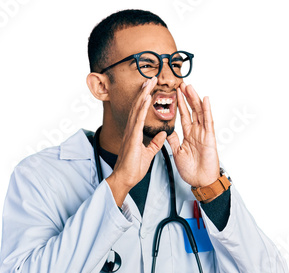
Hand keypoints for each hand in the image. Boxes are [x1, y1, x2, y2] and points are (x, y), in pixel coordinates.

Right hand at [108, 76, 166, 193]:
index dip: (145, 99)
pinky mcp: (132, 138)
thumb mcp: (149, 153)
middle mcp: (131, 130)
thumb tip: (163, 134)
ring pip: (137, 109)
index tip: (151, 88)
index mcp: (134, 133)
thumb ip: (156, 143)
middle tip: (151, 78)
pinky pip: (138, 120)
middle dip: (145, 91)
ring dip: (144, 94)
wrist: (124, 178)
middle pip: (138, 106)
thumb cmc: (133, 169)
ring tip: (149, 82)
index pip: (141, 112)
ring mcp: (131, 133)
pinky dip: (142, 108)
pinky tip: (146, 98)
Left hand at [166, 83, 219, 186]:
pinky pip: (208, 122)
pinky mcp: (210, 138)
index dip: (180, 104)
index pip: (184, 116)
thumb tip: (166, 132)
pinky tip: (205, 99)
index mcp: (189, 135)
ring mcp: (204, 134)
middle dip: (187, 97)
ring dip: (195, 99)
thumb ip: (173, 141)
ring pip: (200, 112)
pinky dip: (207, 110)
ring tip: (190, 87)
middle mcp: (197, 132)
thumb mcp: (177, 153)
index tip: (175, 92)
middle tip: (182, 84)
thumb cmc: (191, 170)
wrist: (200, 181)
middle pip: (192, 110)